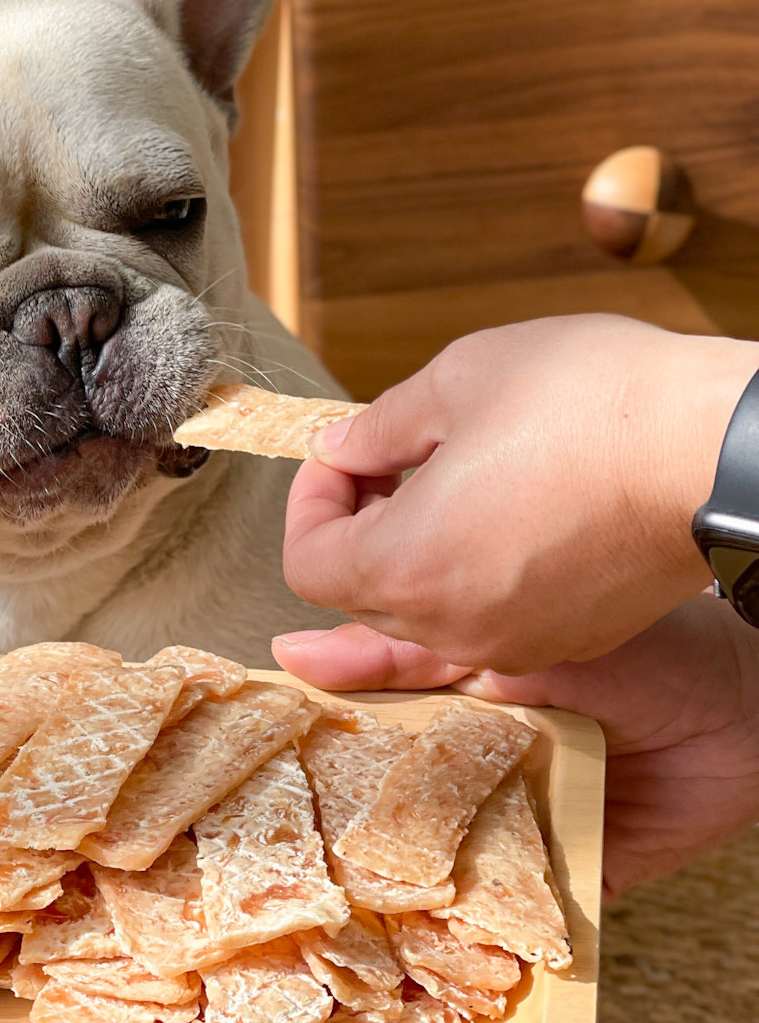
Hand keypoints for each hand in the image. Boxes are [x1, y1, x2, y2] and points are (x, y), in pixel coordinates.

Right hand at [272, 594, 758, 898]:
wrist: (744, 699)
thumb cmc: (629, 650)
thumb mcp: (490, 641)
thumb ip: (395, 657)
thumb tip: (292, 652)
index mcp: (453, 722)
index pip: (368, 756)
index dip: (315, 778)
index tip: (253, 799)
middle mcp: (482, 783)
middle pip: (400, 828)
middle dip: (352, 860)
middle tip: (282, 883)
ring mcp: (527, 836)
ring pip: (454, 883)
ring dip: (411, 908)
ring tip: (344, 930)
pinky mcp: (580, 884)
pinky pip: (528, 924)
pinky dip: (496, 945)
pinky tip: (442, 956)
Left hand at [282, 314, 758, 672]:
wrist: (719, 448)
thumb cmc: (592, 403)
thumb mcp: (457, 382)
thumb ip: (376, 428)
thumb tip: (338, 447)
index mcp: (404, 566)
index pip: (305, 563)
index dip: (311, 503)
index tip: (345, 457)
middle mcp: (451, 624)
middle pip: (359, 593)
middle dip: (361, 526)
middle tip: (397, 461)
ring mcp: (512, 640)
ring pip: (423, 609)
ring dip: (416, 550)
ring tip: (459, 478)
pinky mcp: (566, 638)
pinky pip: (487, 617)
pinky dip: (474, 572)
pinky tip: (511, 509)